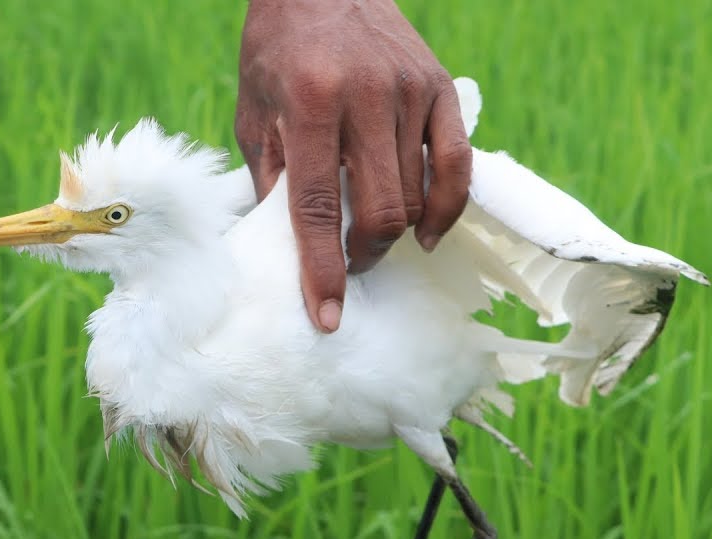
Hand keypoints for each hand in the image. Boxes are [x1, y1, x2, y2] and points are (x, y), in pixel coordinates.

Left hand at [236, 0, 472, 332]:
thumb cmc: (278, 49)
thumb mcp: (253, 109)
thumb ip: (269, 176)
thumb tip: (283, 246)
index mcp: (310, 103)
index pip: (319, 207)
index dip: (323, 269)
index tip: (327, 315)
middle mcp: (366, 97)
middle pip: (380, 210)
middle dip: (364, 254)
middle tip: (349, 261)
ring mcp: (411, 92)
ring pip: (416, 195)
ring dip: (395, 233)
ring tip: (372, 237)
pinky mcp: (441, 88)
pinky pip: (458, 165)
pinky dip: (446, 208)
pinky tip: (428, 233)